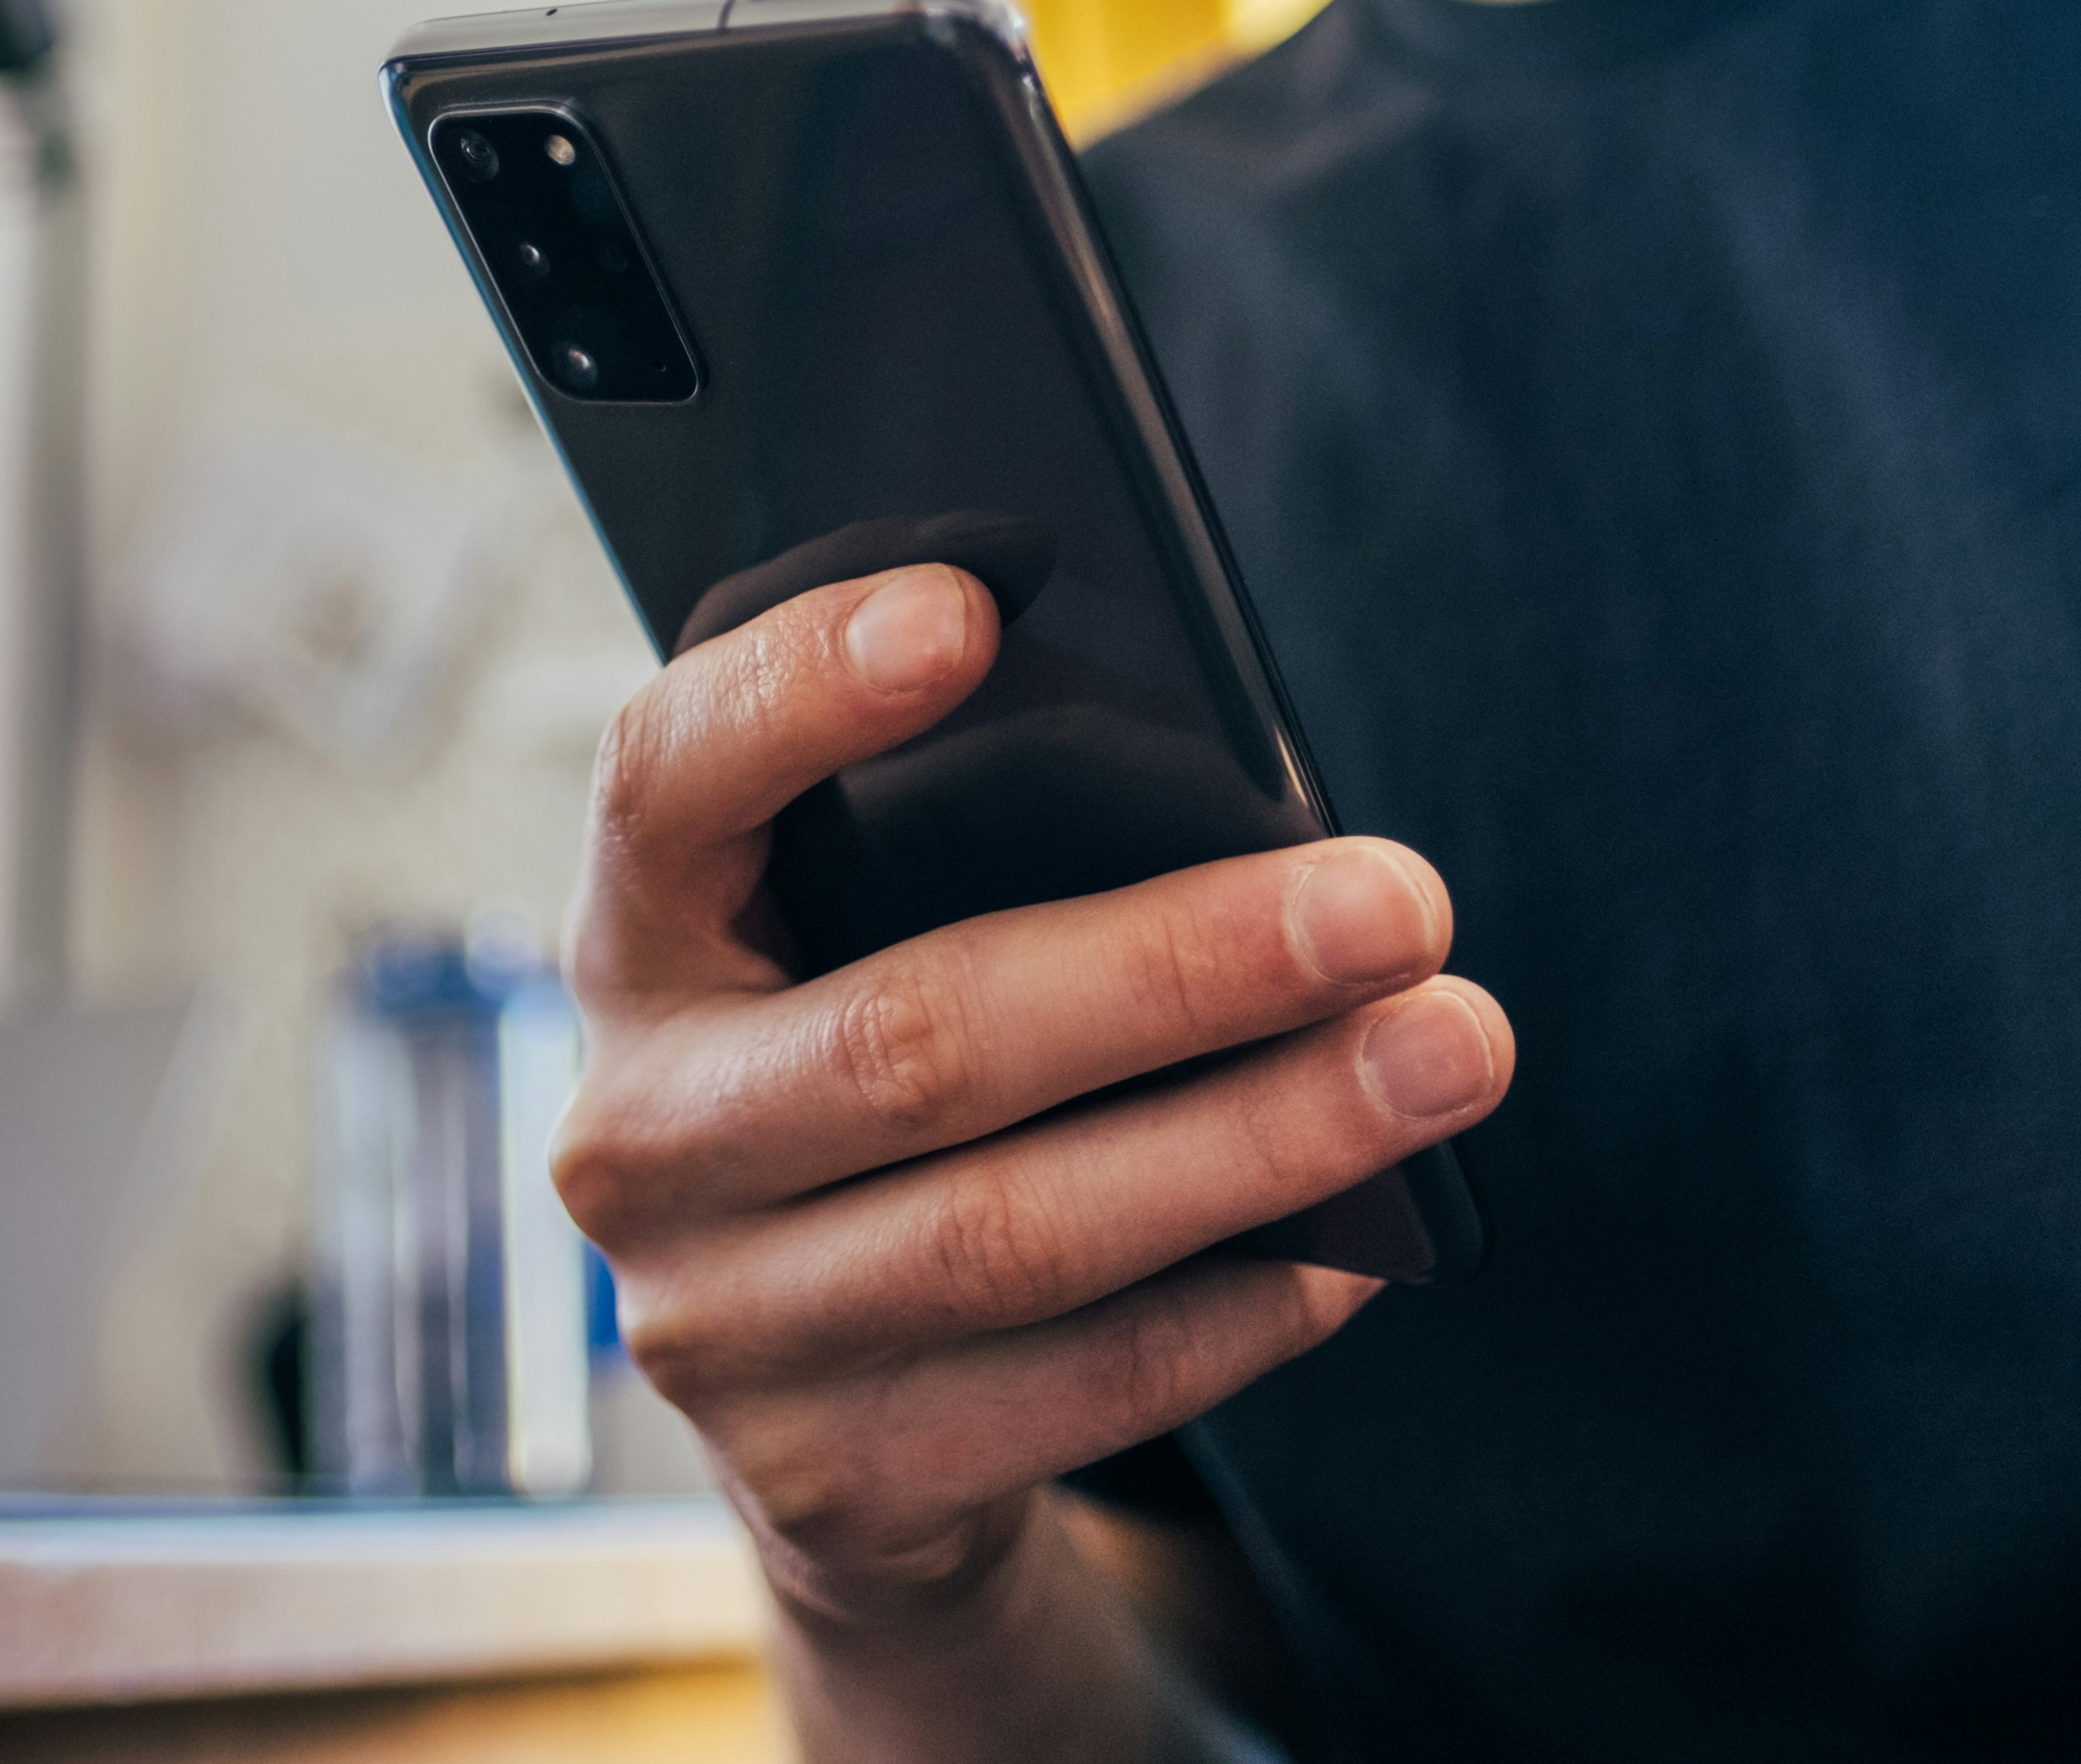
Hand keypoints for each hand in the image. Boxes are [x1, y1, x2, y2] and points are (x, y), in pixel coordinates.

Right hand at [552, 563, 1511, 1751]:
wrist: (802, 1398)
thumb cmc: (872, 1072)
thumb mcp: (844, 945)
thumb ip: (946, 856)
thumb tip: (1230, 797)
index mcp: (635, 944)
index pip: (665, 781)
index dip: (796, 690)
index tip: (968, 605)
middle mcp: (637, 1134)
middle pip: (913, 1040)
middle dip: (1179, 965)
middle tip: (1397, 902)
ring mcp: (717, 1322)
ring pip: (1015, 1230)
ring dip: (1262, 1138)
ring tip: (1446, 1054)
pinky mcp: (827, 1474)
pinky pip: (1075, 1385)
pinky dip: (1241, 1308)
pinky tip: (1362, 1242)